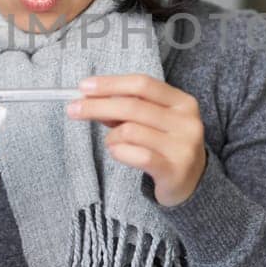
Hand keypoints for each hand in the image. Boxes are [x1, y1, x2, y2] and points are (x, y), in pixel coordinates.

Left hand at [68, 75, 205, 206]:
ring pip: (129, 131)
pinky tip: (117, 152)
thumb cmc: (166, 145)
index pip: (142, 84)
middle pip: (132, 106)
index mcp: (183, 102)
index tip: (84, 86)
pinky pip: (135, 155)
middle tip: (73, 109)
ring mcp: (182, 147)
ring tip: (113, 143)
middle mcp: (186, 122)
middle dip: (97, 106)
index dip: (111, 83)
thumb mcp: (154, 120)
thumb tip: (91, 98)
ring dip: (111, 137)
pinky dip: (119, 151)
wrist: (192, 183)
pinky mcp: (173, 170)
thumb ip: (128, 108)